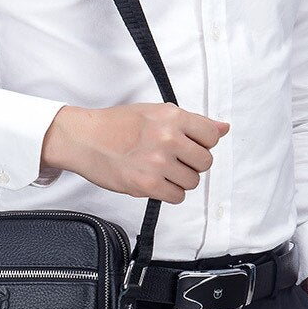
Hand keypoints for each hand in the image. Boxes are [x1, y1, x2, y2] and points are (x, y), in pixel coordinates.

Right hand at [41, 103, 229, 203]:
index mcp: (172, 116)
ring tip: (160, 170)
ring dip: (179, 180)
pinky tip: (155, 181)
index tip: (189, 145)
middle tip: (172, 160)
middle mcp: (168, 138)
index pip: (212, 136)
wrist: (84, 138)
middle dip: (191, 163)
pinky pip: (177, 196)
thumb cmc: (116, 124)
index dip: (202, 143)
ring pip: (192, 182)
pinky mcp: (146, 185)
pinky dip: (169, 192)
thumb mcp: (155, 112)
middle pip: (205, 162)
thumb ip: (191, 121)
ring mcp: (157, 162)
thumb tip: (223, 128)